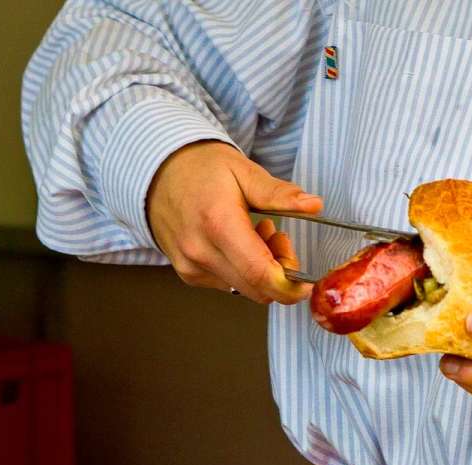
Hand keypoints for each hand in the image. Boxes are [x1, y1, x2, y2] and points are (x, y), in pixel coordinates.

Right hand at [147, 140, 322, 302]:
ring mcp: (191, 266)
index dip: (290, 285)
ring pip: (245, 288)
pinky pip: (229, 284)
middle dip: (280, 271)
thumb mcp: (244, 171)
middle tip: (277, 236)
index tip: (306, 281)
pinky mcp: (188, 274)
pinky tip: (236, 242)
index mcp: (218, 223)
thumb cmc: (201, 168)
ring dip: (261, 270)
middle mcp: (201, 251)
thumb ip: (279, 194)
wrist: (157, 171)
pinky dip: (242, 270)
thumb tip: (314, 205)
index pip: (261, 274)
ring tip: (255, 232)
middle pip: (258, 288)